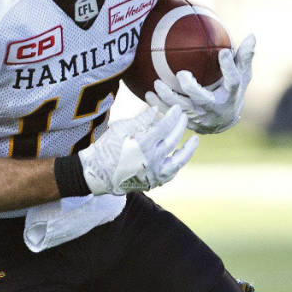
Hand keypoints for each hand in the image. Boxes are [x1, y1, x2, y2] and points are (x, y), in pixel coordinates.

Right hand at [78, 105, 197, 194]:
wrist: (96, 173)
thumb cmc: (105, 148)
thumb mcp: (120, 128)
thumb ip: (141, 119)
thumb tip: (156, 109)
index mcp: (141, 144)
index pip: (164, 126)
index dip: (172, 116)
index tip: (177, 108)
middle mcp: (150, 160)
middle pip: (172, 140)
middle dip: (180, 127)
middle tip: (184, 118)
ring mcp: (153, 173)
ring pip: (178, 160)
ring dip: (188, 149)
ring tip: (194, 140)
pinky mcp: (152, 182)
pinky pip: (170, 173)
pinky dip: (177, 165)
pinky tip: (180, 157)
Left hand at [146, 34, 254, 133]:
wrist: (222, 122)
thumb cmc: (231, 93)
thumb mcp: (242, 77)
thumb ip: (244, 58)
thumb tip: (252, 35)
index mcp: (231, 95)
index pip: (233, 81)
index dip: (228, 67)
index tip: (222, 52)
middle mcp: (215, 109)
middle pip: (202, 99)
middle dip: (190, 88)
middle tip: (179, 73)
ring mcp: (200, 118)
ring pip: (182, 109)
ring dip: (167, 98)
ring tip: (155, 85)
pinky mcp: (187, 123)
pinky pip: (171, 115)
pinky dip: (158, 107)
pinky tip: (147, 95)